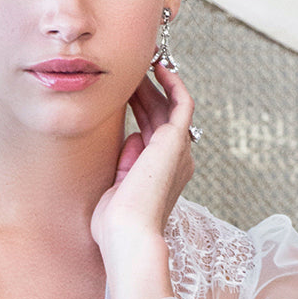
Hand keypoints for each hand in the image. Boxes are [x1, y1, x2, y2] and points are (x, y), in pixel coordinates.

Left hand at [90, 62, 195, 298]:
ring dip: (154, 83)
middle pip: (161, 115)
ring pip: (170, 106)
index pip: (152, 131)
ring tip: (139, 63)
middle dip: (145, 90)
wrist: (127, 235)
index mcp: (161, 174)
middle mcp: (175, 161)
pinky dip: (173, 84)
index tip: (123, 91)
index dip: (139, 107)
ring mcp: (178, 151)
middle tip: (128, 70)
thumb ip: (126, 163)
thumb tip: (132, 137)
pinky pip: (182, 104)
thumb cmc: (115, 224)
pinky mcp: (176, 142)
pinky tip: (158, 68)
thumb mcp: (116, 187)